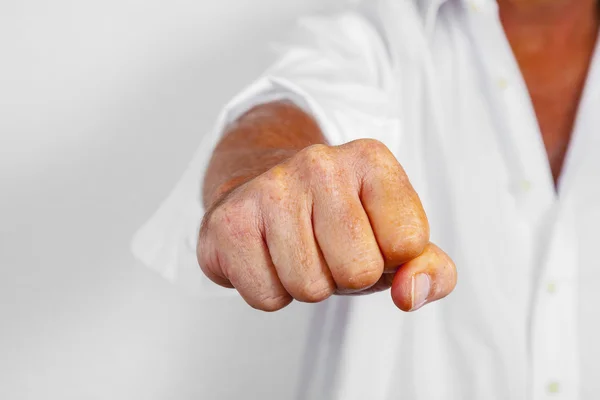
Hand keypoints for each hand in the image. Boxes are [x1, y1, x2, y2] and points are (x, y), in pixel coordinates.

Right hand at [198, 139, 456, 311]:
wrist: (259, 187)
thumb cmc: (335, 221)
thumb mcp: (395, 238)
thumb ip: (430, 269)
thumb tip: (410, 295)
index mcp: (371, 159)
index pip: (408, 244)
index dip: (388, 257)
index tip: (368, 237)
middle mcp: (320, 162)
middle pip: (358, 270)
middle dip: (345, 276)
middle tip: (327, 249)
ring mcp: (270, 188)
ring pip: (310, 288)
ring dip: (306, 284)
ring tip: (296, 250)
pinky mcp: (229, 221)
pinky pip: (267, 297)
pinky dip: (269, 291)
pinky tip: (265, 255)